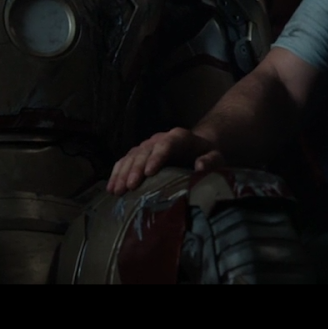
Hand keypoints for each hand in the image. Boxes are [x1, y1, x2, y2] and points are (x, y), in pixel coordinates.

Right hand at [107, 128, 221, 194]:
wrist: (195, 149)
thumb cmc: (206, 156)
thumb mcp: (216, 157)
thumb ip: (211, 161)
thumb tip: (200, 166)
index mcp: (179, 137)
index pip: (166, 145)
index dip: (156, 157)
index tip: (149, 173)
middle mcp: (159, 139)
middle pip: (144, 151)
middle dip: (135, 169)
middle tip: (129, 187)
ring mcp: (147, 146)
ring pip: (131, 156)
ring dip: (122, 173)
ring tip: (117, 191)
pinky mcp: (139, 155)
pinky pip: (124, 161)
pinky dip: (116, 173)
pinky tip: (111, 188)